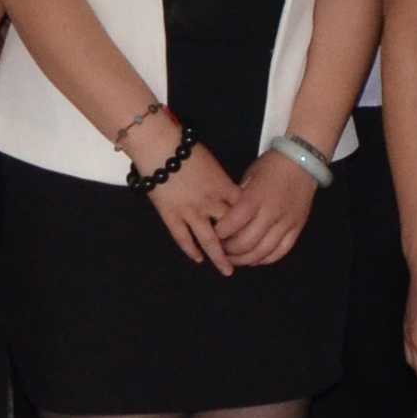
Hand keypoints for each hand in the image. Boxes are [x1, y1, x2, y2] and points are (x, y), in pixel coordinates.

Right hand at [142, 141, 244, 270]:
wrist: (159, 148)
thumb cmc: (186, 149)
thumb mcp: (212, 164)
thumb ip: (222, 182)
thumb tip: (230, 194)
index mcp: (223, 187)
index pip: (244, 212)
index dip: (252, 224)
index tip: (257, 234)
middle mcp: (210, 203)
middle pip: (231, 229)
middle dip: (239, 245)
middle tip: (247, 257)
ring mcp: (190, 211)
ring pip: (209, 240)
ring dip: (219, 257)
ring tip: (227, 270)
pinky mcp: (171, 215)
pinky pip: (183, 238)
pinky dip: (191, 250)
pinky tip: (198, 259)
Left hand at [212, 153, 318, 269]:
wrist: (303, 161)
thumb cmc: (272, 166)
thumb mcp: (249, 176)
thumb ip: (238, 199)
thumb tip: (226, 218)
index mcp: (255, 198)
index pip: (233, 223)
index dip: (220, 234)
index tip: (213, 235)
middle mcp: (271, 213)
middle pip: (246, 242)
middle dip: (229, 250)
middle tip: (221, 250)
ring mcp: (286, 223)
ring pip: (263, 252)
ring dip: (245, 259)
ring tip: (235, 258)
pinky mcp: (297, 229)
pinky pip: (280, 252)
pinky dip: (265, 259)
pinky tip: (254, 259)